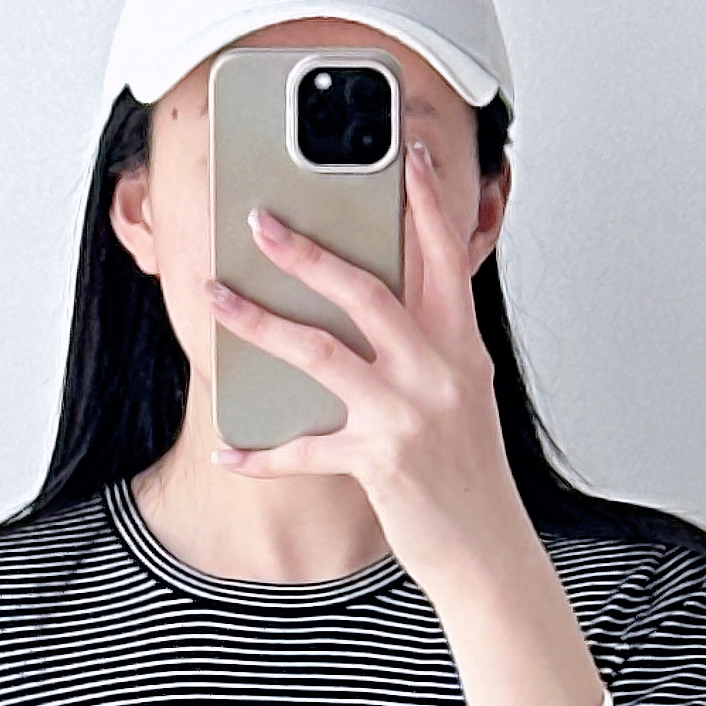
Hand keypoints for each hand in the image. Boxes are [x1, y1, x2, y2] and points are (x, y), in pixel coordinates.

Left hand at [201, 139, 537, 604]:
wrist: (489, 551)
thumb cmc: (469, 475)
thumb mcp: (463, 397)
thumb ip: (429, 347)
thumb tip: (375, 307)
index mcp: (461, 348)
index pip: (445, 258)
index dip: (426, 203)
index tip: (405, 154)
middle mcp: (438, 372)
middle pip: (366, 290)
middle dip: (306, 251)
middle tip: (261, 220)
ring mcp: (408, 414)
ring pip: (321, 351)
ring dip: (259, 321)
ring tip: (216, 297)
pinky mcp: (380, 461)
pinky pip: (306, 450)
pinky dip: (262, 453)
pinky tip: (228, 448)